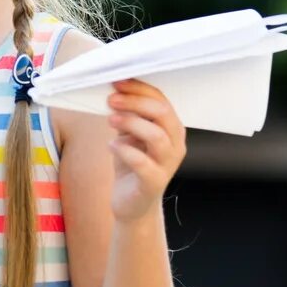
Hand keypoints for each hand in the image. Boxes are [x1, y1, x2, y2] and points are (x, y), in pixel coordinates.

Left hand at [106, 78, 185, 221]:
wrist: (132, 204)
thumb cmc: (132, 165)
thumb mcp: (129, 135)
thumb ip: (127, 116)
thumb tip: (114, 91)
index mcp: (171, 129)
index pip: (162, 101)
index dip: (139, 89)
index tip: (117, 82)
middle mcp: (175, 145)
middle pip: (163, 114)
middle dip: (135, 102)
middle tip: (111, 99)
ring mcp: (167, 164)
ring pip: (156, 136)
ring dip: (131, 123)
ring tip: (110, 120)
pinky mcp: (154, 182)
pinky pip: (143, 163)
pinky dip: (125, 150)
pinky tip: (111, 146)